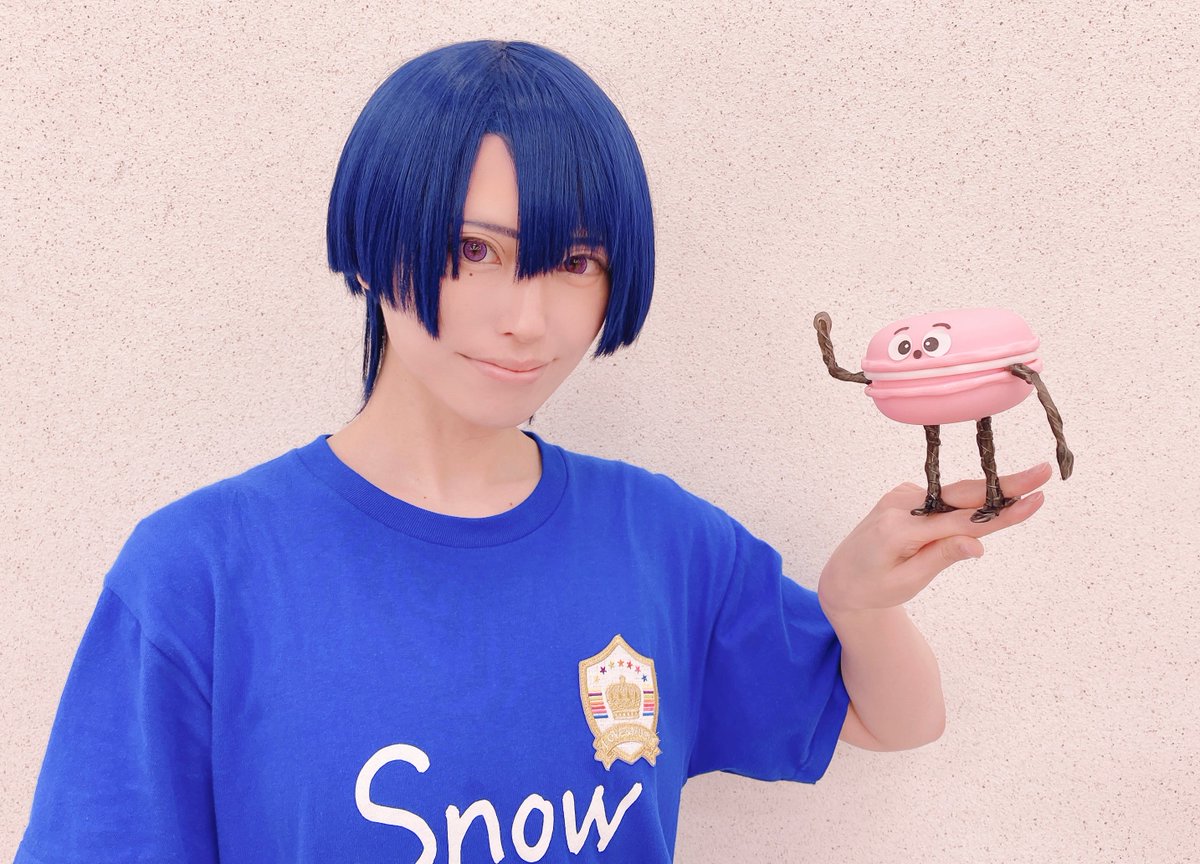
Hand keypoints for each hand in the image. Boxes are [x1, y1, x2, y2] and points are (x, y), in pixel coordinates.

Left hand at [817, 463, 1053, 616]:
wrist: (843, 577)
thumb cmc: (874, 586)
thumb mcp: (907, 582)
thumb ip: (941, 558)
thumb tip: (978, 543)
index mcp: (898, 529)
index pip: (960, 520)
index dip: (1001, 512)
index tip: (1035, 499)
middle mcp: (900, 504)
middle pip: (961, 495)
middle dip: (1005, 485)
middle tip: (1043, 473)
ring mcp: (902, 496)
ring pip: (956, 496)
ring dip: (991, 493)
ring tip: (1031, 485)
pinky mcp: (907, 495)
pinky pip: (945, 499)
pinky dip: (968, 503)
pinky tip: (991, 503)